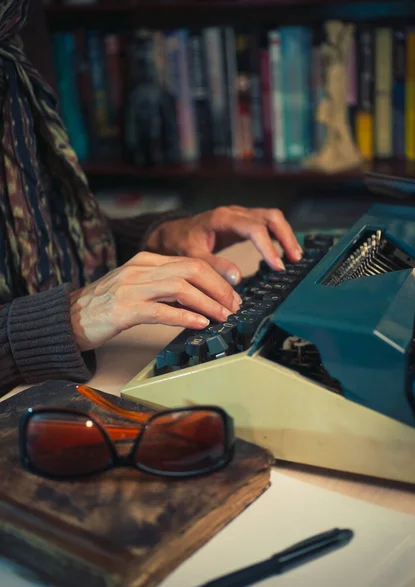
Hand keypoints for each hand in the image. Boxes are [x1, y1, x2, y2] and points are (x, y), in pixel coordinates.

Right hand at [69, 252, 241, 351]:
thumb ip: (165, 287)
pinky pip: (161, 310)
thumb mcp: (138, 286)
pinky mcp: (124, 309)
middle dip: (219, 288)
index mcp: (146, 260)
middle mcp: (140, 269)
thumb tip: (201, 298)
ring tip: (223, 316)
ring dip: (208, 303)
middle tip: (234, 305)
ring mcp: (131, 287)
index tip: (233, 295)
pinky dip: (185, 316)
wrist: (70, 317)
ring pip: (180, 288)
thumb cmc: (106, 305)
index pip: (191, 262)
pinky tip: (200, 323)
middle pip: (191, 270)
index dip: (218, 278)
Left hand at [146, 206, 302, 284]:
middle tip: (295, 259)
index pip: (254, 228)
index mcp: (222, 219)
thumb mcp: (193, 257)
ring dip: (286, 236)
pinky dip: (278, 236)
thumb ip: (214, 266)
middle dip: (286, 237)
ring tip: (295, 257)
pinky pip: (267, 224)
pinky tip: (284, 252)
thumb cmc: (181, 244)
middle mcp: (235, 213)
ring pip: (272, 218)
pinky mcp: (243, 222)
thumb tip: (238, 278)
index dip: (268, 247)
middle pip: (270, 217)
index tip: (278, 266)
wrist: (173, 234)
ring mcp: (240, 216)